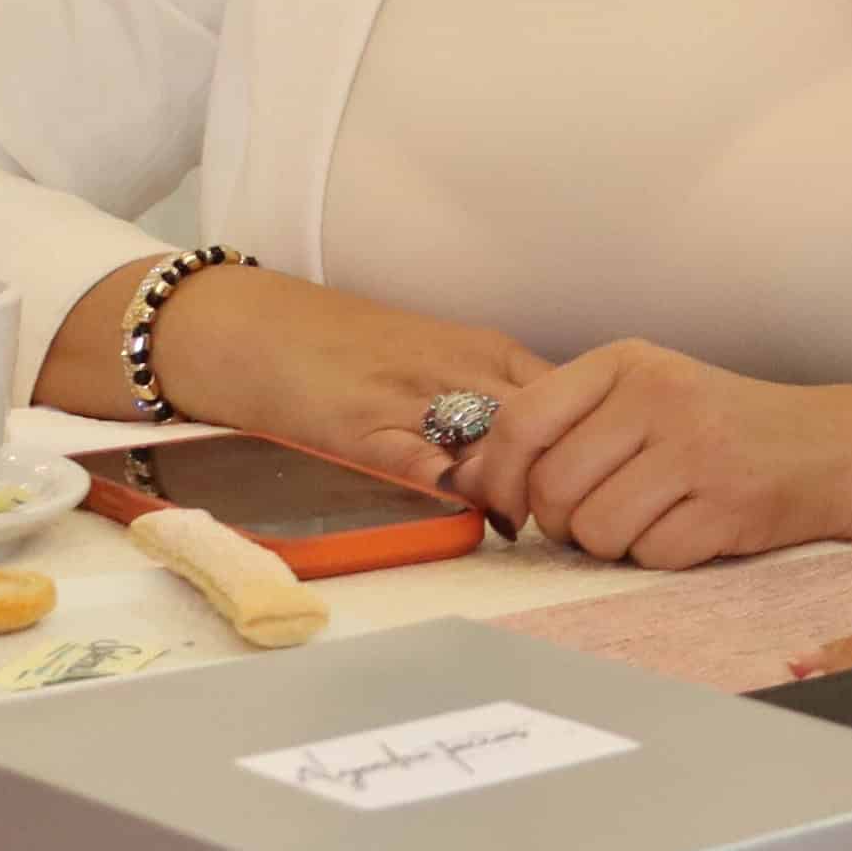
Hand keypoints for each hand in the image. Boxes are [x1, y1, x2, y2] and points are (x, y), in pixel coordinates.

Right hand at [88, 261, 545, 494]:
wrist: (257, 325)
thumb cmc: (355, 350)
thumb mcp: (445, 362)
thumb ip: (498, 408)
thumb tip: (546, 476)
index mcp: (488, 353)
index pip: (573, 399)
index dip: (589, 446)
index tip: (594, 483)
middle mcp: (461, 369)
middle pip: (545, 426)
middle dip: (564, 474)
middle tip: (568, 517)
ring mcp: (412, 395)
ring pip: (493, 443)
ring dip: (517, 488)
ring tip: (527, 524)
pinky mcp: (360, 424)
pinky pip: (418, 458)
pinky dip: (450, 486)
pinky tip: (471, 513)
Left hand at [463, 341, 851, 568]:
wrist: (829, 447)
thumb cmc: (722, 426)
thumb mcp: (645, 395)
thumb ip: (564, 424)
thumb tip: (464, 477)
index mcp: (627, 363)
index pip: (521, 421)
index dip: (495, 477)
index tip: (503, 505)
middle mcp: (660, 397)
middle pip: (553, 487)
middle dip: (560, 522)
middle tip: (594, 516)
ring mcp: (697, 449)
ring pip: (596, 530)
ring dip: (611, 544)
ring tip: (648, 519)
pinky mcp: (727, 504)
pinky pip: (650, 555)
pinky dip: (659, 556)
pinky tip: (689, 527)